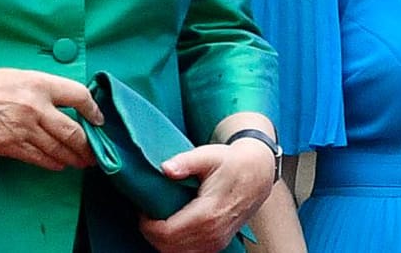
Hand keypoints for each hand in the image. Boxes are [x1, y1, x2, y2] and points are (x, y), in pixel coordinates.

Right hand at [0, 68, 100, 170]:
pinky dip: (54, 163)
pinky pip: (41, 159)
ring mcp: (24, 129)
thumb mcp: (16, 76)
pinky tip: (60, 164)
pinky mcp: (13, 147)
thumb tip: (64, 103)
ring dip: (74, 158)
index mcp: (38, 83)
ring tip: (82, 161)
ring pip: (60, 150)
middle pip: (74, 132)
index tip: (98, 119)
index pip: (78, 96)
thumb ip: (41, 89)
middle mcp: (35, 107)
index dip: (93, 110)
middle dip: (88, 146)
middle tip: (95, 152)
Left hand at [139, 139, 276, 252]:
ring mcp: (217, 241)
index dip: (148, 225)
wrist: (257, 174)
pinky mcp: (219, 243)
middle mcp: (213, 233)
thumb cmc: (231, 163)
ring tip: (157, 219)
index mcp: (207, 213)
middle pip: (169, 247)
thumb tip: (165, 169)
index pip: (167, 233)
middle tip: (146, 213)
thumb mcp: (207, 155)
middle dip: (152, 233)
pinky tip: (171, 227)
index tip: (142, 209)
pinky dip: (176, 245)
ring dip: (163, 241)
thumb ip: (185, 162)